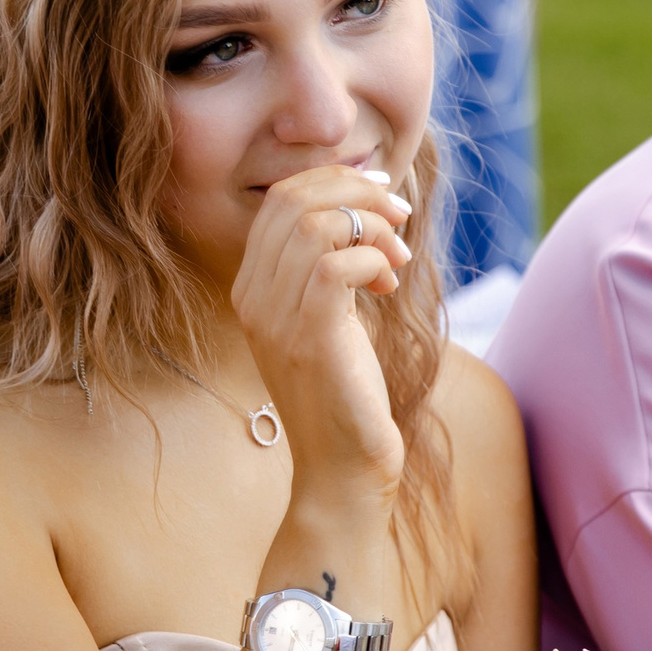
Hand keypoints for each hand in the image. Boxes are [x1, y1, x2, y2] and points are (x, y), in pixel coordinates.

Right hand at [228, 165, 414, 507]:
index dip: (336, 181)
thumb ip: (333, 266)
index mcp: (252, 288)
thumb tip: (369, 207)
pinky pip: (335, 266)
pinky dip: (373, 260)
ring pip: (317, 226)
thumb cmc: (347, 393)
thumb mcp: (331, 318)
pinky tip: (389, 286)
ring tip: (397, 258)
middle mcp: (253, 298)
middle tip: (399, 217)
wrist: (342, 469)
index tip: (381, 194)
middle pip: (294, 201)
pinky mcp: (309, 340)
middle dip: (358, 192)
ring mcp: (276, 320)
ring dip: (372, 228)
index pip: (280, 201)